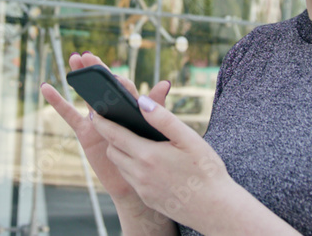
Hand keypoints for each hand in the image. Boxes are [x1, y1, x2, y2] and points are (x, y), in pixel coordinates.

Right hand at [40, 53, 170, 210]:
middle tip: (86, 55)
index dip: (117, 80)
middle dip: (95, 69)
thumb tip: (164, 83)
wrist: (132, 182)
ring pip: (87, 94)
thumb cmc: (146, 157)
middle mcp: (114, 110)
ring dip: (80, 77)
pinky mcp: (85, 132)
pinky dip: (57, 101)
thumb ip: (157, 108)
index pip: (124, 88)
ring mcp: (98, 120)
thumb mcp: (154, 132)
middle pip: (103, 85)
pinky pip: (69, 114)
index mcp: (131, 108)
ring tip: (73, 58)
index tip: (112, 74)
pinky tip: (45, 88)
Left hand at [91, 91, 235, 230]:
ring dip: (121, 153)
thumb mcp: (189, 139)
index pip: (113, 134)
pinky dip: (132, 168)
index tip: (94, 111)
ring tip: (132, 141)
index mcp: (147, 155)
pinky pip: (132, 180)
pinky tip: (147, 162)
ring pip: (121, 166)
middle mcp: (139, 174)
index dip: (101, 121)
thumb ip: (163, 119)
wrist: (216, 210)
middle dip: (111, 137)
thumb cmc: (207, 171)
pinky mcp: (148, 199)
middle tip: (116, 124)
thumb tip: (141, 101)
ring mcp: (142, 189)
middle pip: (112, 151)